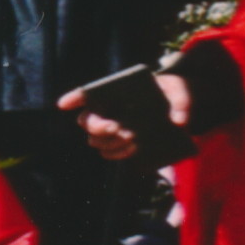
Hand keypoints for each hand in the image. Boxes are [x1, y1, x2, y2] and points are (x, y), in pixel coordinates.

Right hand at [61, 69, 194, 164]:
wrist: (179, 109)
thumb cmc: (173, 93)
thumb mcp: (180, 90)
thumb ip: (181, 101)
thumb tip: (178, 120)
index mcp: (117, 91)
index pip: (87, 94)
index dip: (74, 98)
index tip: (63, 104)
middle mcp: (109, 110)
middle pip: (87, 121)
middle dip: (98, 126)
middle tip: (117, 128)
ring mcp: (114, 128)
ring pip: (96, 140)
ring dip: (109, 143)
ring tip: (132, 140)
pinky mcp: (123, 144)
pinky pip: (109, 153)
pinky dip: (118, 154)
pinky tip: (134, 150)